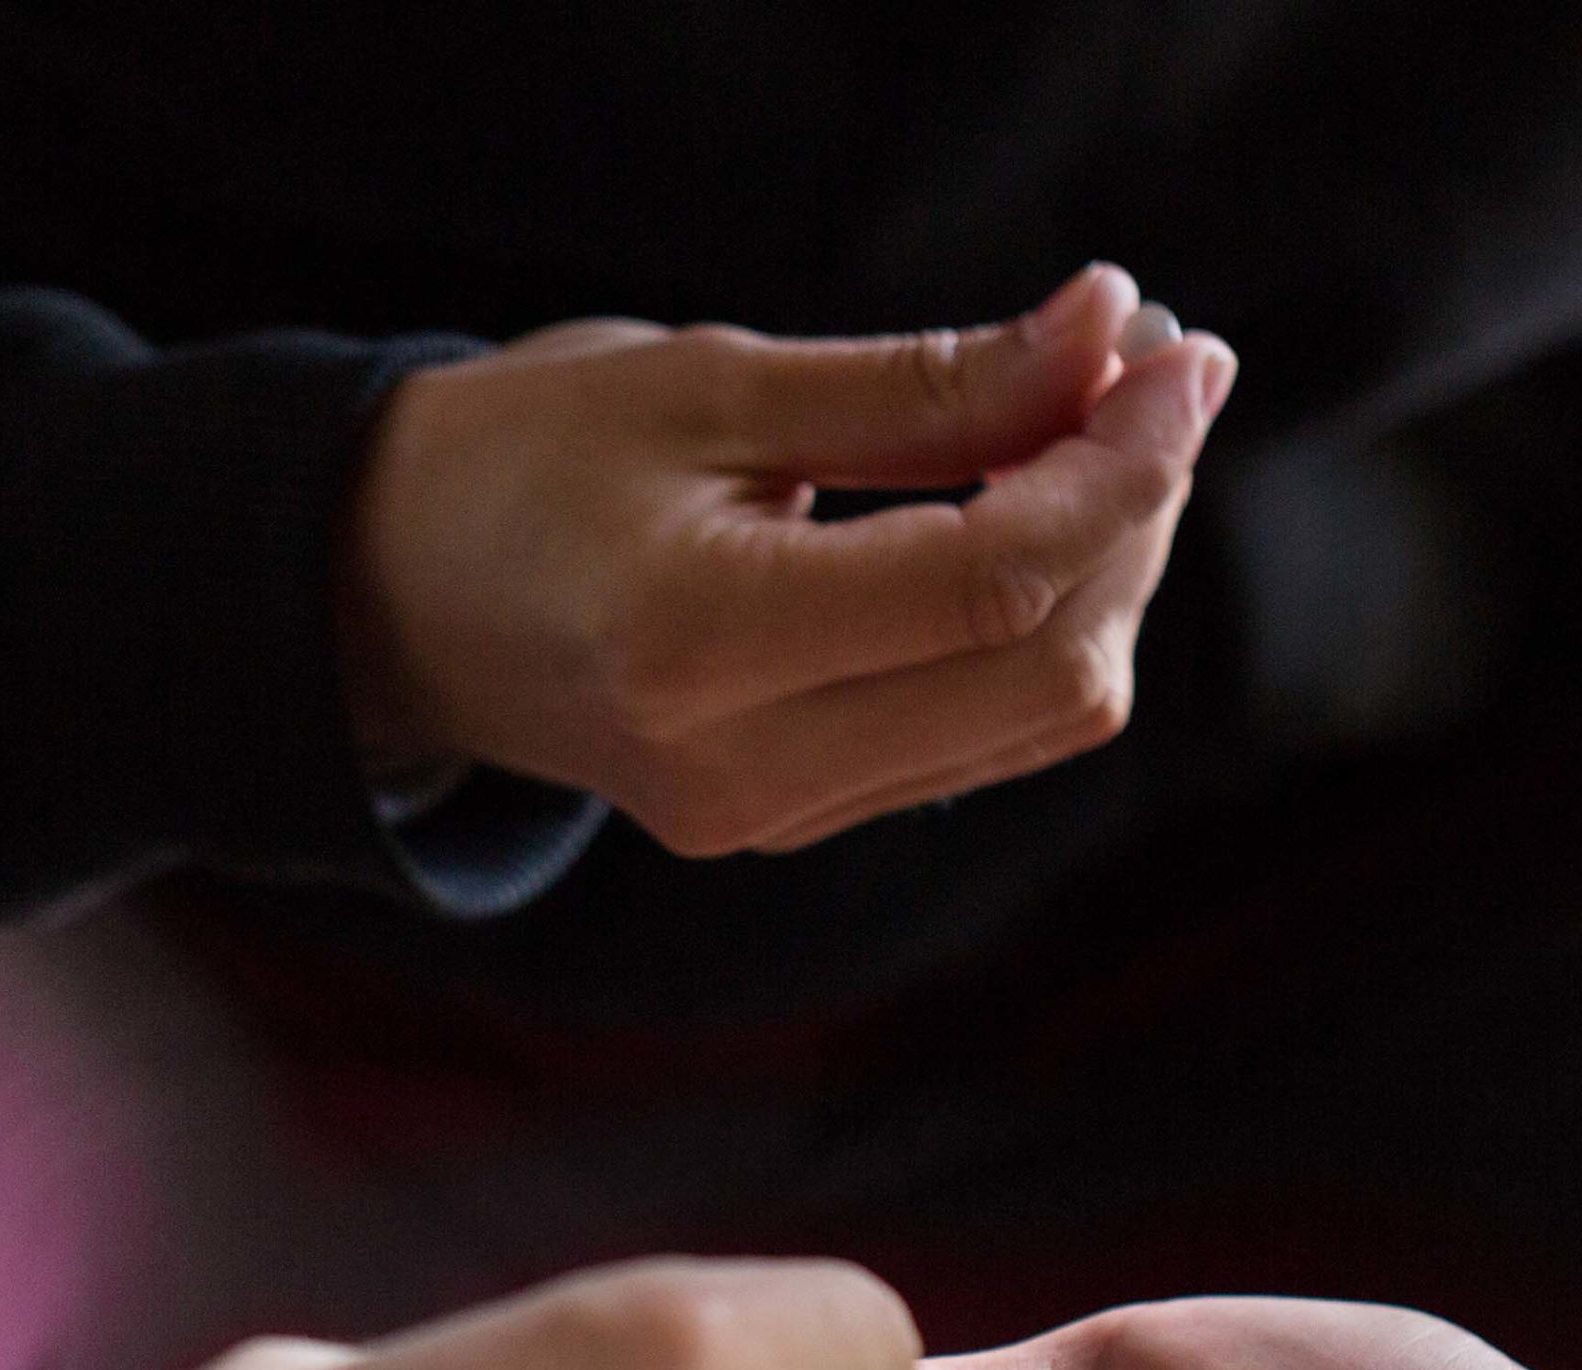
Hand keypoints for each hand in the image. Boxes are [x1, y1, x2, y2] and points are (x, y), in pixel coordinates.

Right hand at [339, 266, 1234, 851]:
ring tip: (1097, 423)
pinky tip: (1033, 513)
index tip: (1183, 354)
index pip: (987, 587)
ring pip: (1037, 715)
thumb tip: (1111, 337)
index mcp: (697, 648)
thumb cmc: (526, 464)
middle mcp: (745, 770)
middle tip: (1153, 367)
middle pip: (1045, 671)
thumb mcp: (708, 384)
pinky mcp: (799, 820)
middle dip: (1134, 515)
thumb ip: (922, 383)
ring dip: (1106, 571)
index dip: (1119, 469)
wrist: (398, 604)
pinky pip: (984, 736)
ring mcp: (776, 817)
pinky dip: (1040, 624)